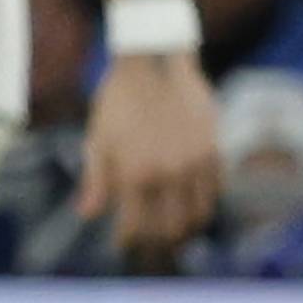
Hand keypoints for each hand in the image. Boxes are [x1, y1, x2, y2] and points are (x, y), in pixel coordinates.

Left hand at [79, 48, 221, 266]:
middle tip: (150, 238)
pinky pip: (214, 190)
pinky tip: (190, 199)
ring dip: (185, 226)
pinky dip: (203, 201)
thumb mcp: (98, 139)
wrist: (154, 60)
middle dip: (158, 240)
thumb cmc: (118, 101)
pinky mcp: (214, 150)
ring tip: (174, 225)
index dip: (129, 240)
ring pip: (198, 215)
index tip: (124, 241)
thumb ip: (95, 181)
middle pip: (170, 229)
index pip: (136, 228)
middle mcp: (168, 174)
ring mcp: (195, 164)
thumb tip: (88, 215)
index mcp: (135, 175)